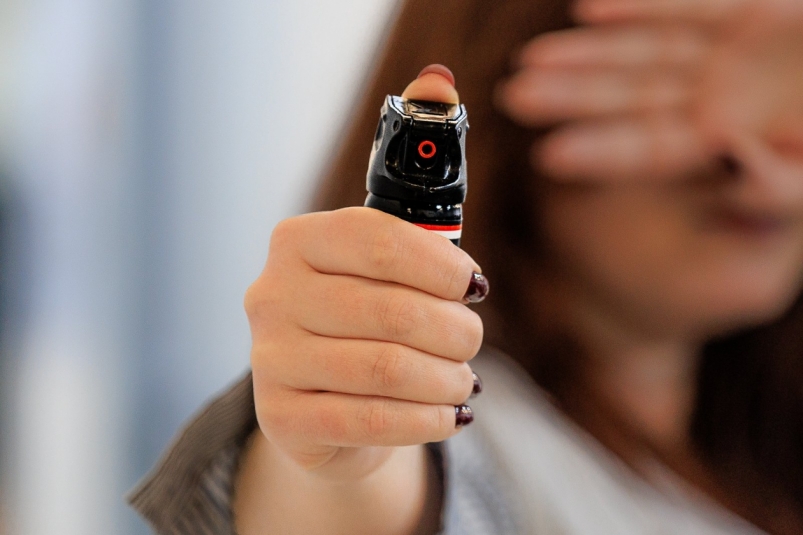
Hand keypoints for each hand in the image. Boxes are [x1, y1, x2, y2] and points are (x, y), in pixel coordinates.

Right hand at [245, 205, 481, 478]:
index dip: (442, 266)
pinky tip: (450, 417)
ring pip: (386, 369)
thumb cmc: (360, 328)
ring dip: (446, 380)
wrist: (316, 403)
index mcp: (297, 242)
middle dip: (454, 330)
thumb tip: (468, 281)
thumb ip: (415, 263)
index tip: (474, 286)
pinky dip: (426, 420)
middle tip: (471, 341)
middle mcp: (272, 296)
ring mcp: (271, 359)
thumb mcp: (378, 280)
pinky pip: (372, 421)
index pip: (380, 242)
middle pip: (393, 310)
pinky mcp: (281, 417)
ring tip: (463, 383)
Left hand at [498, 0, 802, 182]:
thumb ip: (776, 185)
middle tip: (512, 99)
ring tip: (530, 61)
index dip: (601, 150)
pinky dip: (642, 7)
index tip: (546, 158)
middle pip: (632, 96)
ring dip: (589, 53)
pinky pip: (686, 7)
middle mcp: (717, 96)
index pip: (652, 149)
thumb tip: (727, 160)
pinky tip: (588, 10)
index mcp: (725, 141)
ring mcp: (727, 49)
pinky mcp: (746, 11)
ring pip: (645, 51)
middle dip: (573, 97)